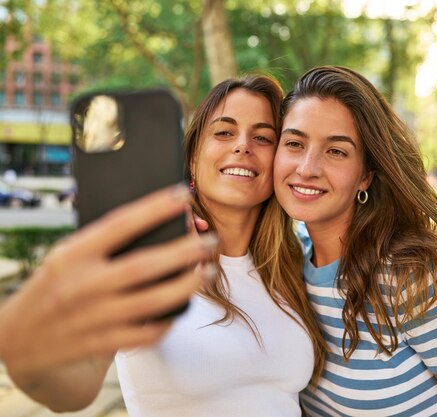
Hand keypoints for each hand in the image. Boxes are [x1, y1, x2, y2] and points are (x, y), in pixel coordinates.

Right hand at [0, 184, 216, 385]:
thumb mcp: (67, 257)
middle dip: (184, 252)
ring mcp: (93, 317)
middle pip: (144, 265)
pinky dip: (169, 320)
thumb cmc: (55, 286)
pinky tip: (182, 306)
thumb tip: (161, 226)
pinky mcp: (101, 343)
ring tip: (207, 271)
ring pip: (153, 302)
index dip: (155, 207)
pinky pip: (146, 333)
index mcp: (72, 255)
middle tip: (210, 241)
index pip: (119, 224)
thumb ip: (104, 244)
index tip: (184, 194)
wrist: (18, 340)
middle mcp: (83, 285)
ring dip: (187, 285)